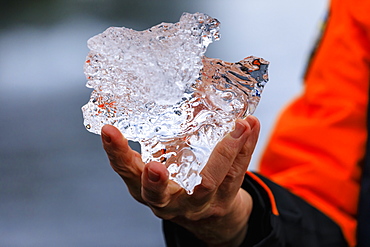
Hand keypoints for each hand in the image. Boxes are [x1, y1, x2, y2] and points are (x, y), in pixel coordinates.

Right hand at [102, 116, 259, 245]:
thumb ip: (153, 141)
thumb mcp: (158, 167)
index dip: (115, 152)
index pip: (125, 170)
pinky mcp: (222, 202)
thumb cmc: (176, 185)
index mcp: (144, 188)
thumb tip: (158, 93)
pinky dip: (244, 149)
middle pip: (157, 195)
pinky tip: (250, 127)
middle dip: (154, 181)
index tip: (108, 130)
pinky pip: (236, 176)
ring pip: (208, 183)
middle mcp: (167, 201)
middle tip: (154, 167)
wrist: (207, 216)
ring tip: (238, 126)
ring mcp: (196, 205)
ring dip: (224, 153)